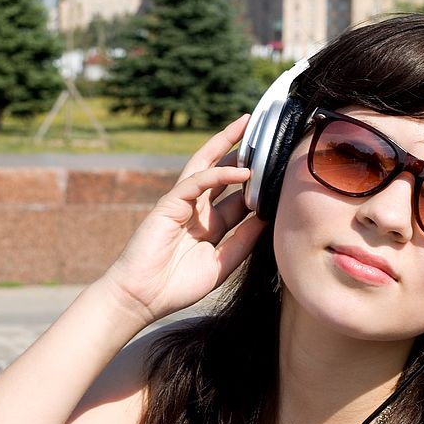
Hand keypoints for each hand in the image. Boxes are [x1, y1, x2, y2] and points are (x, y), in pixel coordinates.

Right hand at [100, 114, 266, 324]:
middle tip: (263, 133)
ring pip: (206, 165)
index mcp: (210, 226)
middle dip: (240, 152)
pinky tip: (242, 171)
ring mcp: (182, 204)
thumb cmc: (177, 286)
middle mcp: (197, 211)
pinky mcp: (169, 204)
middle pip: (222, 173)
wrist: (143, 297)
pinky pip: (196, 182)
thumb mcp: (221, 265)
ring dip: (226, 145)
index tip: (280, 172)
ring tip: (247, 126)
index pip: (237, 198)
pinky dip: (218, 174)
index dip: (257, 185)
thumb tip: (265, 220)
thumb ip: (241, 242)